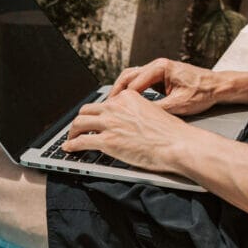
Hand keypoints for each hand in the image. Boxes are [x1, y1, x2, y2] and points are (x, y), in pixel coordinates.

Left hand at [63, 90, 206, 172]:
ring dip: (72, 132)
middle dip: (80, 120)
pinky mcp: (107, 141)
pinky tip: (68, 149)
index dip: (96, 113)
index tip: (92, 119)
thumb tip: (125, 122)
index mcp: (127, 98)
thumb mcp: (151, 112)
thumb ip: (134, 112)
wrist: (179, 144)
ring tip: (70, 139)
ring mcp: (109, 123)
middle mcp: (115, 107)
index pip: (103, 103)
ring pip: (79, 123)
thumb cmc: (172, 133)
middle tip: (78, 129)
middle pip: (87, 110)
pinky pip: (81, 141)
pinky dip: (71, 145)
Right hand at [110, 58, 221, 115]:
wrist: (219, 87)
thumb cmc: (203, 93)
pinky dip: (131, 90)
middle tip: (107, 106)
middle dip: (116, 91)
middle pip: (127, 76)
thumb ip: (156, 108)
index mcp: (160, 68)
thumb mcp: (178, 105)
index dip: (122, 98)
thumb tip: (138, 116)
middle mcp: (157, 65)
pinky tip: (126, 102)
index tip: (113, 110)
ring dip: (122, 90)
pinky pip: (139, 81)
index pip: (133, 84)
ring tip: (113, 104)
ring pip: (131, 77)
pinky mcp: (160, 76)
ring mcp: (158, 69)